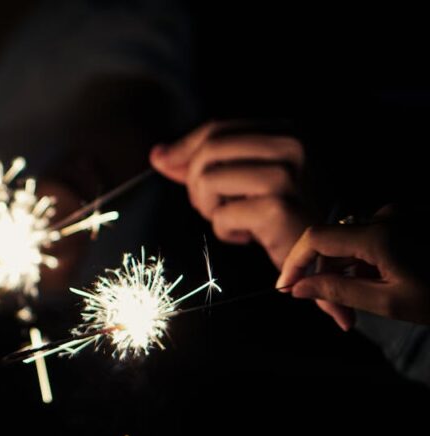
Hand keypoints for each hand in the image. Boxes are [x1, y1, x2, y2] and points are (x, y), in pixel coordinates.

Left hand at [150, 121, 308, 267]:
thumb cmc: (288, 215)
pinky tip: (248, 237)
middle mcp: (291, 146)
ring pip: (208, 180)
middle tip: (208, 207)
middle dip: (194, 182)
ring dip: (209, 208)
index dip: (183, 147)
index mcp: (287, 131)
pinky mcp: (277, 207)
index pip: (219, 128)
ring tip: (232, 221)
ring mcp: (286, 175)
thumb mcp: (252, 180)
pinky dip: (224, 231)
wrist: (330, 254)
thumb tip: (159, 154)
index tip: (160, 161)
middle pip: (209, 150)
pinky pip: (221, 215)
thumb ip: (211, 163)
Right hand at [276, 206, 429, 329]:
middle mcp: (385, 219)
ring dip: (341, 276)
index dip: (294, 263)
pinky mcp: (404, 225)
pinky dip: (360, 267)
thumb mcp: (388, 302)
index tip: (285, 288)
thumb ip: (337, 291)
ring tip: (352, 311)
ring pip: (348, 246)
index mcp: (379, 235)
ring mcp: (396, 220)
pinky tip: (370, 290)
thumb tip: (298, 288)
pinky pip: (366, 243)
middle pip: (331, 244)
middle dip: (322, 278)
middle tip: (333, 316)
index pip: (316, 239)